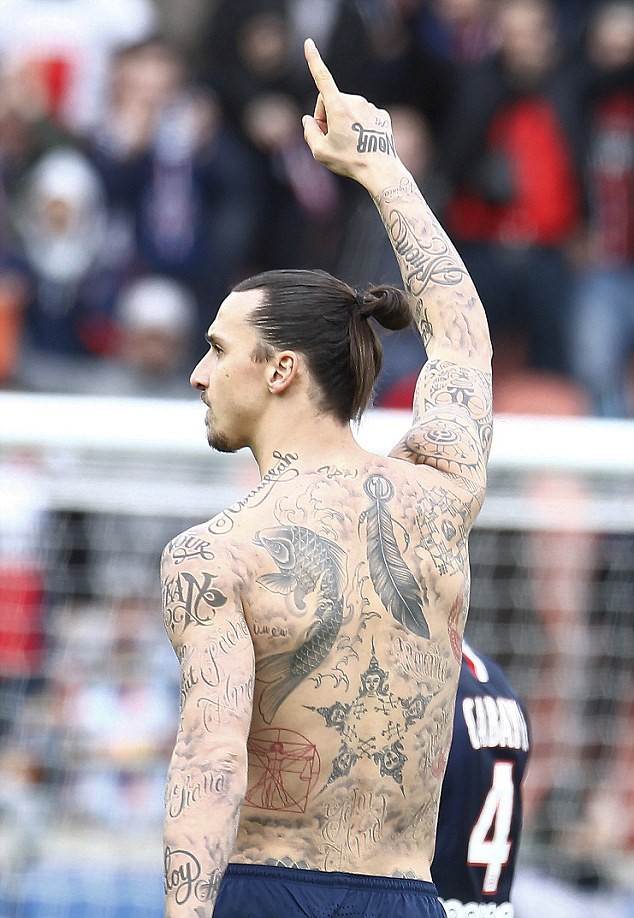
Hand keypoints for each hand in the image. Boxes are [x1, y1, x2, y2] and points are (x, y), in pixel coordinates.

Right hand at [302, 38, 401, 184]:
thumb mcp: (320, 152)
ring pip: (348, 110)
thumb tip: (309, 119)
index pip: (322, 79)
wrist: (381, 170)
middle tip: (330, 139)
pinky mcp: (381, 115)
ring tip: (350, 145)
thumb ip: (309, 132)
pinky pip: (363, 117)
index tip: (308, 43)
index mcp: (338, 107)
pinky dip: (359, 127)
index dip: (314, 61)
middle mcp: (355, 101)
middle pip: (331, 102)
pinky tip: (363, 143)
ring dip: (343, 122)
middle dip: (326, 117)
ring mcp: (370, 107)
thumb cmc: (349, 161)